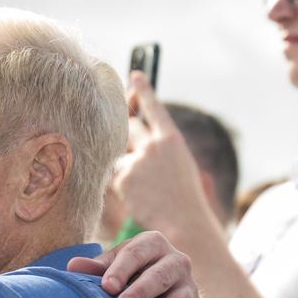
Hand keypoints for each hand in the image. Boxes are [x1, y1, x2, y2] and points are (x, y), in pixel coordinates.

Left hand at [67, 232, 203, 297]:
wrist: (158, 289)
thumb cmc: (127, 274)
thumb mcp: (112, 267)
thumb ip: (95, 268)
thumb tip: (72, 267)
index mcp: (152, 244)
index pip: (137, 253)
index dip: (122, 269)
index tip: (107, 287)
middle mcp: (176, 261)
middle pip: (161, 276)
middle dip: (141, 292)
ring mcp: (189, 286)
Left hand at [112, 74, 220, 245]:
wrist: (183, 222)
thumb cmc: (183, 197)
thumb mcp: (178, 163)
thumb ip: (160, 148)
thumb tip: (137, 138)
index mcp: (171, 139)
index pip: (153, 107)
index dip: (143, 90)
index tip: (135, 75)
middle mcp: (153, 144)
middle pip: (128, 126)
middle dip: (124, 129)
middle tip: (124, 132)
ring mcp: (137, 160)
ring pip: (119, 155)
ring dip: (126, 167)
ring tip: (146, 187)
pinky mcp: (123, 178)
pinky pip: (114, 176)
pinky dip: (123, 186)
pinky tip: (139, 198)